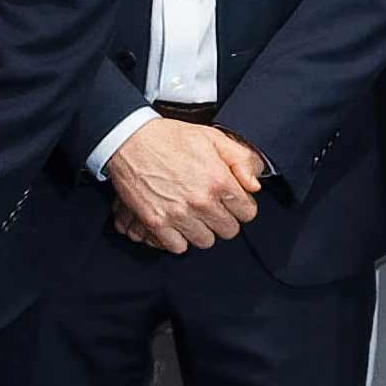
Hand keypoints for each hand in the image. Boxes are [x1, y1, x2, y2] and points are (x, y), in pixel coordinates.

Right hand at [107, 121, 266, 253]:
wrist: (130, 140)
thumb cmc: (170, 138)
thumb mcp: (213, 138)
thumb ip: (241, 159)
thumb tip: (254, 185)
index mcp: (219, 180)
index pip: (247, 212)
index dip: (241, 206)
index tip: (231, 201)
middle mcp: (201, 201)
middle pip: (229, 231)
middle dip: (224, 219)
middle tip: (212, 207)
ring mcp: (178, 214)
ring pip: (206, 241)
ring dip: (202, 230)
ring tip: (194, 215)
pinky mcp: (157, 223)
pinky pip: (178, 247)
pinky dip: (179, 238)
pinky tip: (177, 224)